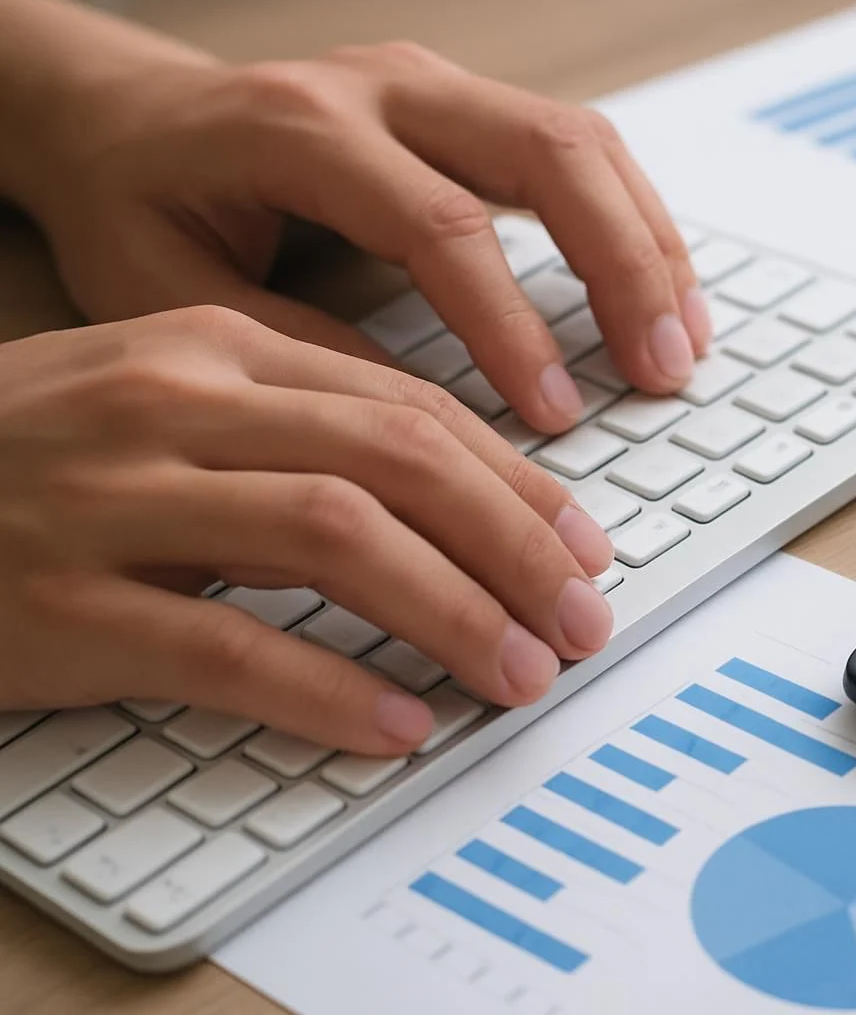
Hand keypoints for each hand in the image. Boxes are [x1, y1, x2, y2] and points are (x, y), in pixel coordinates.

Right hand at [0, 306, 615, 753]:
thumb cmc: (33, 461)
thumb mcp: (165, 409)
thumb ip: (296, 438)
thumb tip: (454, 509)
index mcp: (209, 347)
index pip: (405, 406)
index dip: (513, 482)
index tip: (580, 544)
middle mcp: (168, 402)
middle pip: (395, 460)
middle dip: (514, 545)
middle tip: (584, 618)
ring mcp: (109, 499)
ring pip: (334, 539)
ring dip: (453, 611)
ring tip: (520, 672)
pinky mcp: (56, 602)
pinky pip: (226, 647)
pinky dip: (327, 690)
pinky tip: (395, 724)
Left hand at [16, 33, 710, 433]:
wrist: (126, 119)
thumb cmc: (141, 205)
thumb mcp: (173, 297)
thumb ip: (294, 352)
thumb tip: (423, 426)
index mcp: (302, 127)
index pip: (441, 223)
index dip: (510, 325)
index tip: (555, 415)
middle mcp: (385, 85)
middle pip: (547, 152)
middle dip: (622, 268)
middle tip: (660, 370)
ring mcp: (436, 85)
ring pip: (583, 141)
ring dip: (649, 245)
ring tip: (683, 345)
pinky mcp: (468, 106)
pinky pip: (581, 149)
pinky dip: (634, 223)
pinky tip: (661, 295)